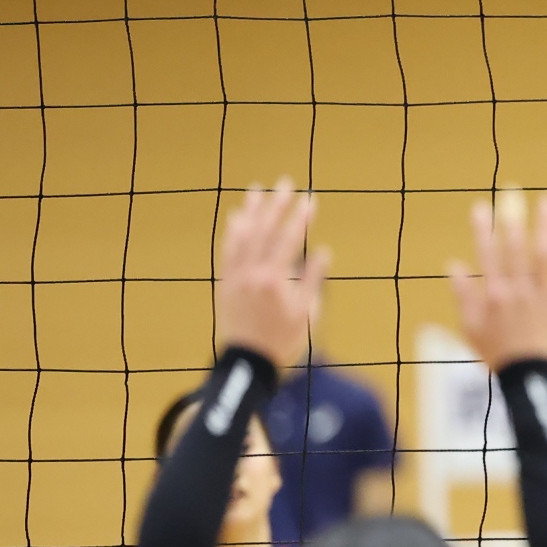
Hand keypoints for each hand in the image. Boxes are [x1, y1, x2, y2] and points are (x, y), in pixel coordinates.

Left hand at [214, 180, 325, 370]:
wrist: (248, 363)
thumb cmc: (284, 341)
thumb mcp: (307, 313)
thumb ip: (313, 280)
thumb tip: (321, 252)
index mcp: (275, 281)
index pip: (290, 240)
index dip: (301, 218)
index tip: (310, 199)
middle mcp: (252, 274)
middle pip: (265, 231)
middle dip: (277, 205)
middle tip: (285, 183)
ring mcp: (235, 277)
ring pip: (243, 236)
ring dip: (251, 211)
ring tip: (257, 190)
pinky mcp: (225, 283)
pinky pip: (227, 251)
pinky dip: (232, 233)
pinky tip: (236, 218)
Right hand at [449, 191, 546, 369]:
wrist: (527, 375)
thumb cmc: (495, 350)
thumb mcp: (469, 327)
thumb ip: (462, 295)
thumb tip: (453, 264)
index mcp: (492, 295)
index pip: (485, 255)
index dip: (482, 229)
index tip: (480, 206)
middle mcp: (517, 292)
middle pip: (515, 250)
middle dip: (513, 219)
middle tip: (513, 193)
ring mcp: (542, 296)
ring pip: (544, 255)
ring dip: (546, 226)